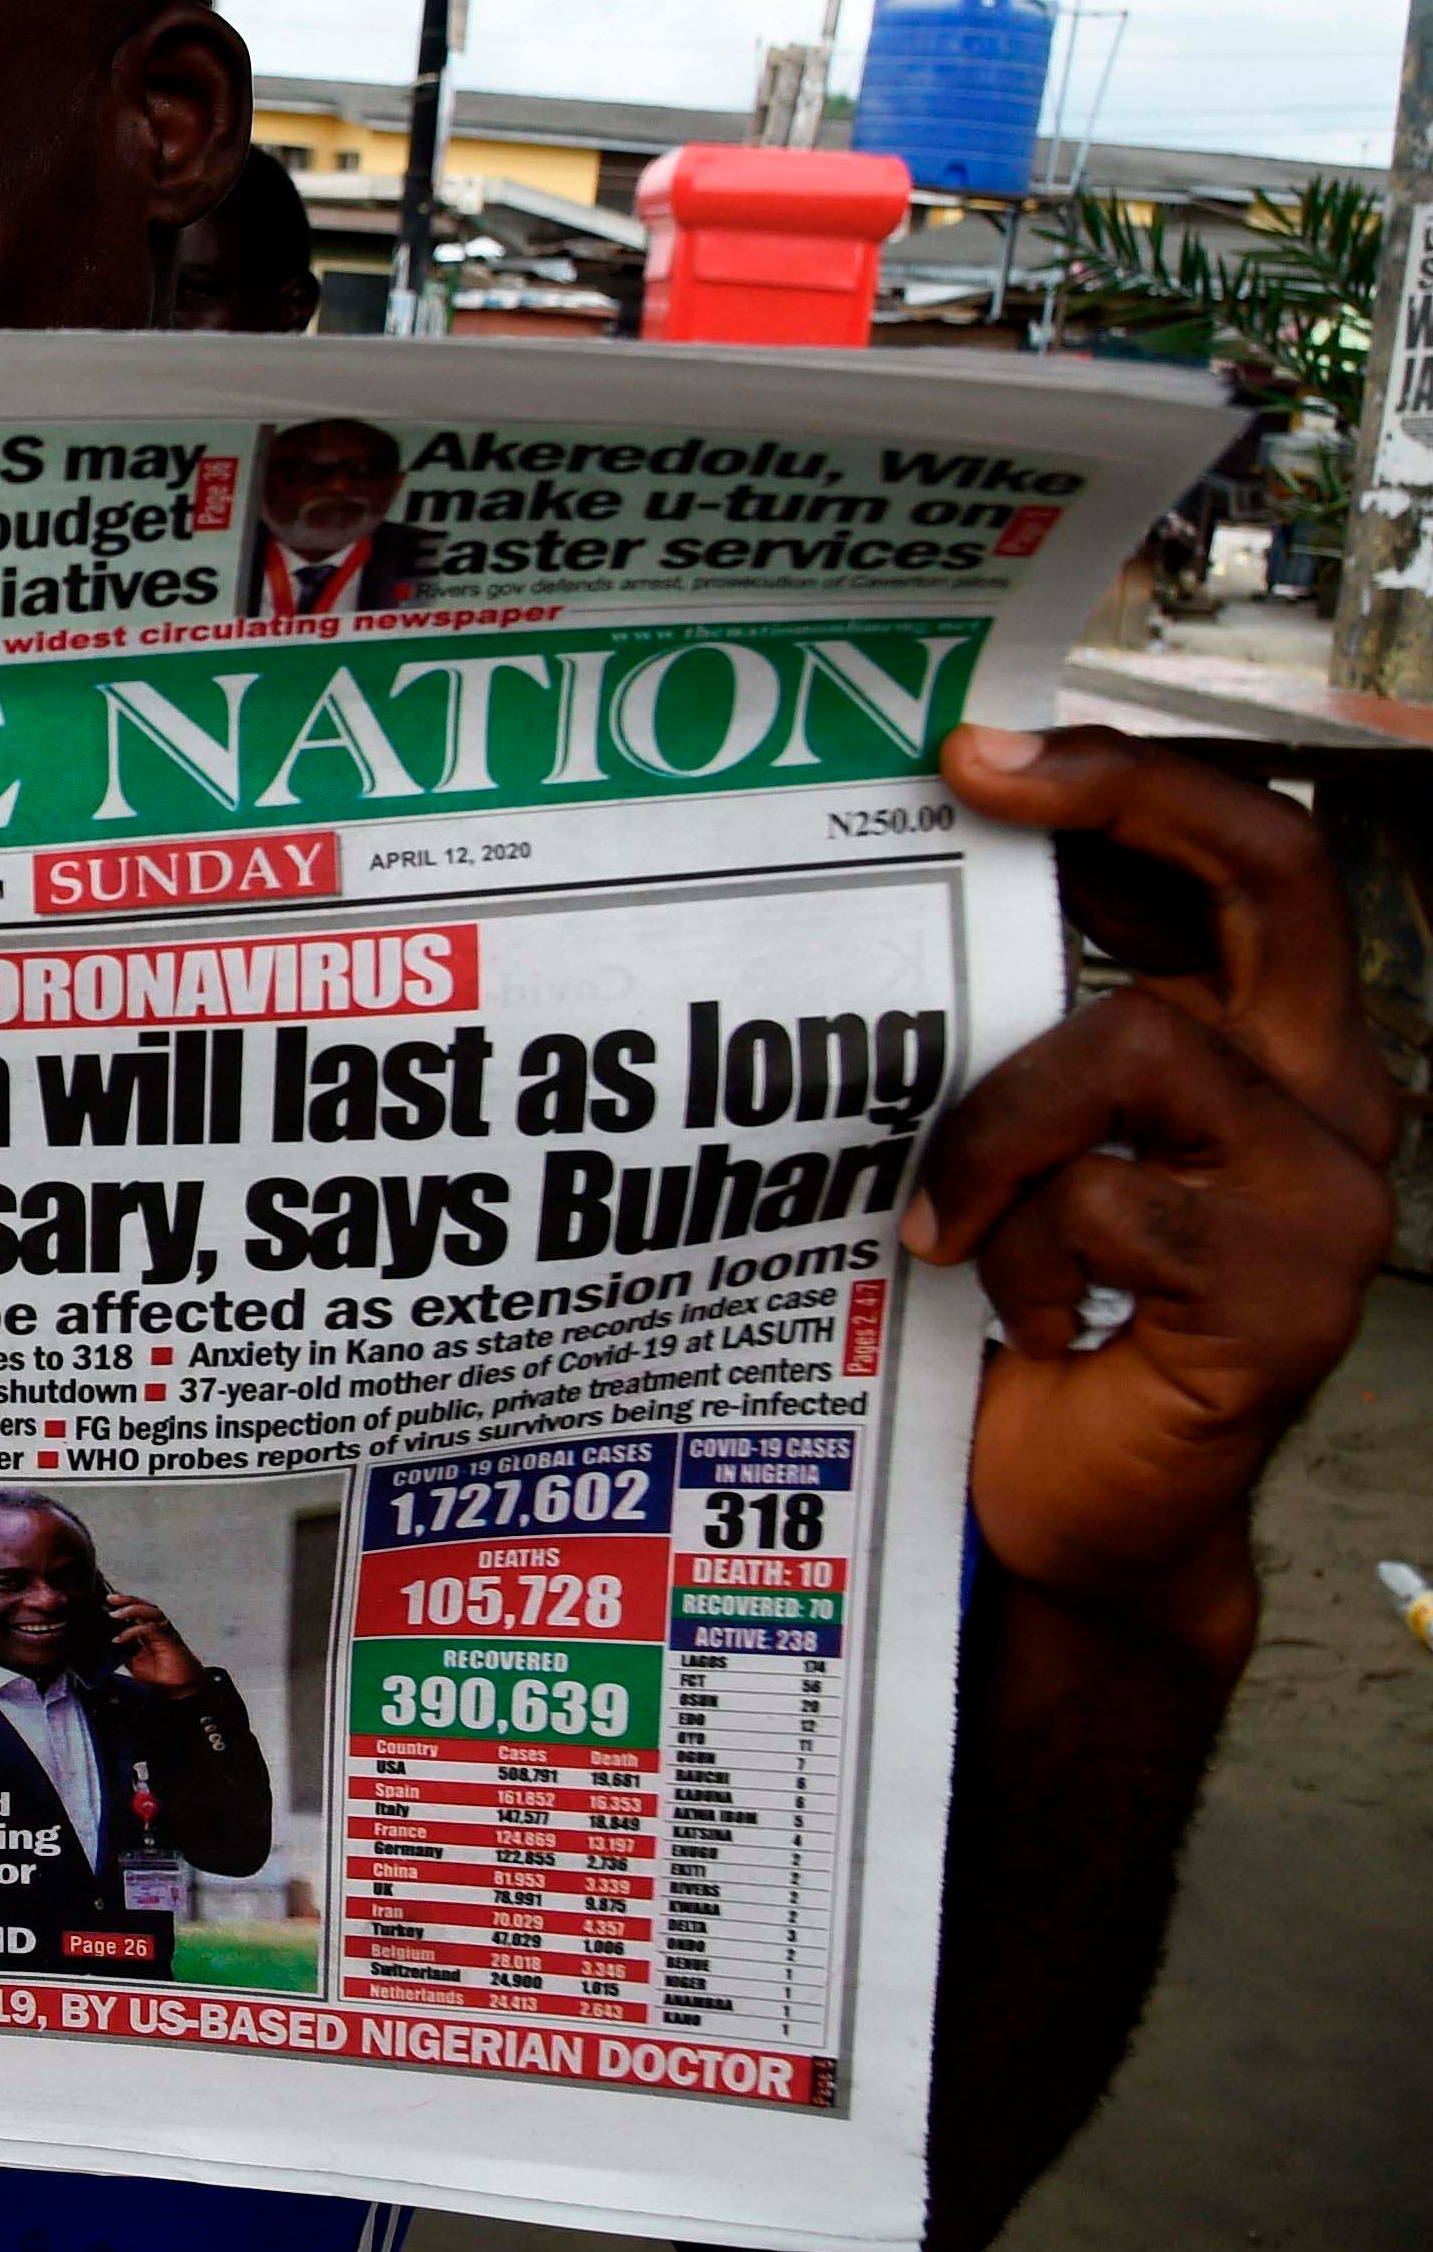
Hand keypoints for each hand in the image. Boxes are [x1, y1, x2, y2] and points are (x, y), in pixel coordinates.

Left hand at [97, 1591, 203, 1694]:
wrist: (178, 1689)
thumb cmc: (159, 1675)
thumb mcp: (132, 1661)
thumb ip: (121, 1650)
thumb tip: (104, 1643)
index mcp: (148, 1630)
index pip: (135, 1610)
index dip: (123, 1603)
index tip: (106, 1601)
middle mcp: (157, 1627)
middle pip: (143, 1605)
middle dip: (126, 1599)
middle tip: (111, 1599)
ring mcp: (165, 1632)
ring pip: (150, 1611)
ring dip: (131, 1609)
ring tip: (115, 1615)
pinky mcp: (170, 1639)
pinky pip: (151, 1628)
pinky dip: (134, 1630)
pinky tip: (122, 1638)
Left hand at [915, 724, 1391, 1664]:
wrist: (1071, 1504)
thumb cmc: (1039, 1302)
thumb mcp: (1032, 1135)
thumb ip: (1026, 1018)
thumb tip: (924, 864)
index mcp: (1273, 1042)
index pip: (1257, 856)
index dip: (1137, 778)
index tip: (982, 747)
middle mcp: (1327, 1097)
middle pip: (1275, 876)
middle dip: (1125, 797)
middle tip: (976, 776)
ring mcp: (1325, 1196)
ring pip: (1139, 1041)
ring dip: (994, 1120)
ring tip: (937, 1217)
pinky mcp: (1288, 1296)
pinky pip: (1110, 1201)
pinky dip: (1018, 1247)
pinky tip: (1013, 1315)